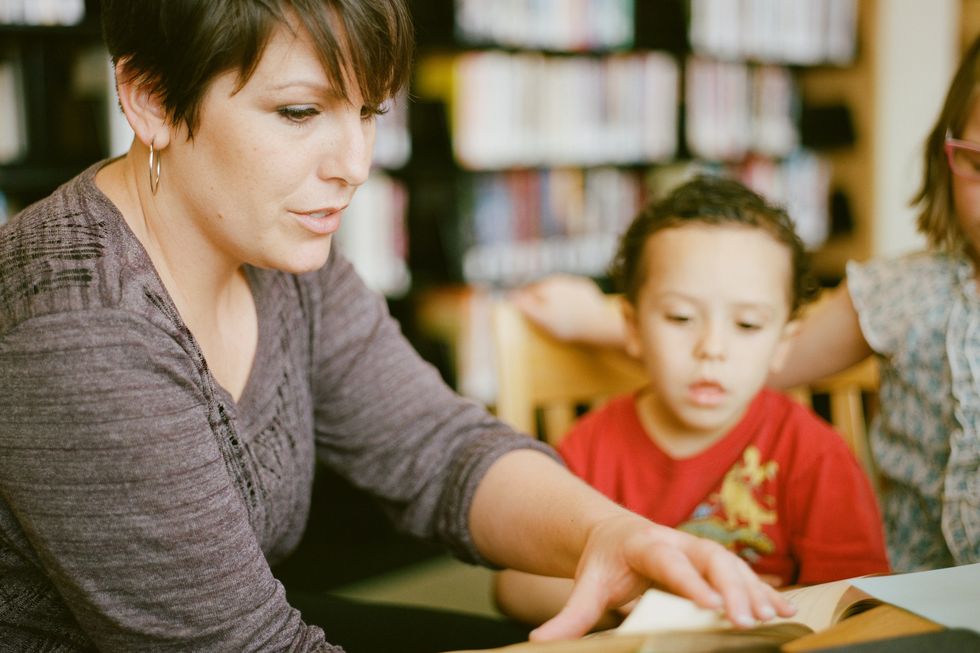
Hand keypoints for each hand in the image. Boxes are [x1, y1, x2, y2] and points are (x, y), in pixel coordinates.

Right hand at [510, 275, 624, 347]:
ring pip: (559, 288)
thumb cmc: (567, 324)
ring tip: (554, 310)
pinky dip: (570, 297)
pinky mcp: (587, 289)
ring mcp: (575, 283)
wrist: (598, 324)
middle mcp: (560, 280)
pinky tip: (571, 307)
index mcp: (547, 287)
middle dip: (539, 296)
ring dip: (555, 295)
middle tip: (537, 310)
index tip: (519, 307)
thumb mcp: (542, 318)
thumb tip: (512, 296)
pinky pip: (574, 291)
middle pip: (544, 287)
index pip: (529, 291)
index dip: (523, 299)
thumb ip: (526, 306)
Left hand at [530, 513, 794, 640]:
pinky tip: (787, 611)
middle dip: (731, 588)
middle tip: (746, 620)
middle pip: (711, 559)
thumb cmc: (603, 563)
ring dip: (755, 591)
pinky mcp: (714, 562)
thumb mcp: (586, 585)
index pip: (669, 562)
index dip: (690, 582)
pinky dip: (766, 591)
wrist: (615, 533)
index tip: (710, 606)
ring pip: (733, 565)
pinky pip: (745, 574)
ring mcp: (699, 550)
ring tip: (774, 617)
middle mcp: (678, 542)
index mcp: (645, 544)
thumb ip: (570, 616)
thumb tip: (538, 643)